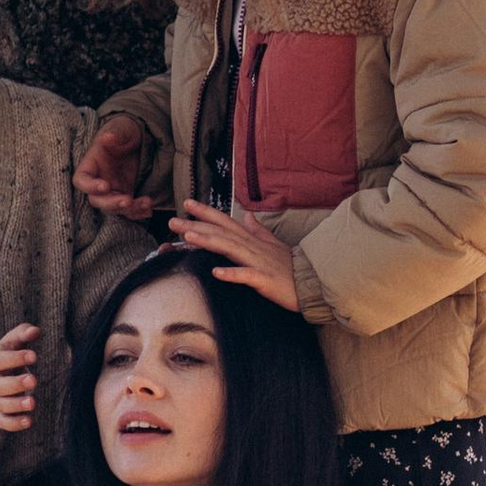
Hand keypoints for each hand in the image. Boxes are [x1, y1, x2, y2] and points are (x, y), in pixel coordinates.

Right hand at [0, 321, 39, 433]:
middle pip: (0, 386)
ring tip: (33, 402)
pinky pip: (4, 422)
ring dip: (17, 405)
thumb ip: (23, 333)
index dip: (16, 358)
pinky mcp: (1, 414)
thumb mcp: (11, 342)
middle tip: (33, 380)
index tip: (34, 356)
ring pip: (3, 405)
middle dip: (16, 383)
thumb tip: (36, 330)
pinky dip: (15, 424)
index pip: (1, 360)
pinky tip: (30, 421)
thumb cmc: (6, 356)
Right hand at [75, 117, 162, 222]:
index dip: (90, 186)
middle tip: (127, 201)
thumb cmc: (124, 131)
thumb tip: (108, 137)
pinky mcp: (126, 194)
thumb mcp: (121, 129)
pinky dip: (138, 212)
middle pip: (97, 200)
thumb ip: (114, 133)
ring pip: (115, 208)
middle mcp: (98, 181)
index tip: (105, 185)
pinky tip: (149, 209)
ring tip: (146, 203)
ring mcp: (112, 190)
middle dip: (112, 204)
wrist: (137, 138)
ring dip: (130, 209)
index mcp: (91, 165)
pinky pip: (129, 209)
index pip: (81, 180)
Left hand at [170, 200, 299, 312]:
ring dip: (209, 242)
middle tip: (172, 221)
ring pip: (230, 248)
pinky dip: (232, 273)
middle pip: (222, 233)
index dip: (206, 212)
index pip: (226, 222)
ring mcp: (258, 262)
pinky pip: (246, 276)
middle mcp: (253, 247)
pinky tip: (215, 273)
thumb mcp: (273, 245)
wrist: (312, 283)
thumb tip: (246, 214)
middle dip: (197, 225)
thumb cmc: (290, 266)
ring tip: (188, 236)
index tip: (186, 203)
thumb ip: (258, 230)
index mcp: (252, 240)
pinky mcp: (265, 280)